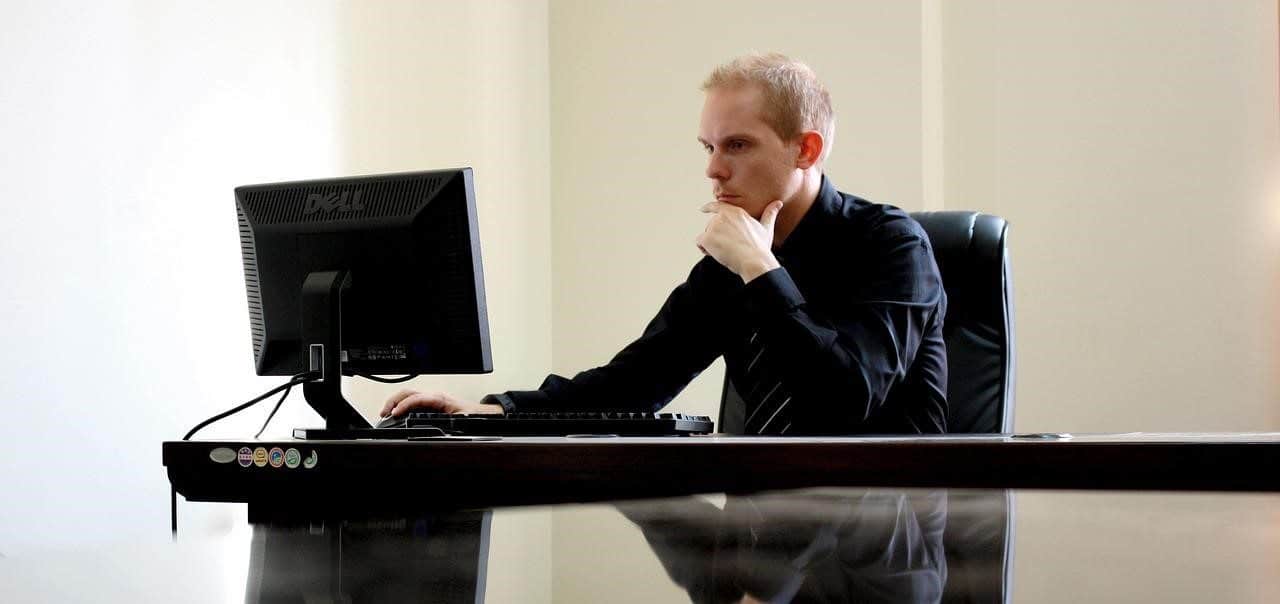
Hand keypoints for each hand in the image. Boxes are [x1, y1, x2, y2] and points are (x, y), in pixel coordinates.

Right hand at [379, 389, 503, 416]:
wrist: (478, 413)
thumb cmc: (470, 415)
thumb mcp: (460, 420)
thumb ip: (450, 424)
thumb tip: (441, 428)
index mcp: (440, 399)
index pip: (417, 398)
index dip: (404, 405)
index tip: (395, 413)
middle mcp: (433, 396)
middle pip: (409, 392)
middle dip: (394, 401)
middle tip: (384, 413)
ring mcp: (430, 398)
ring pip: (408, 395)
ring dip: (395, 402)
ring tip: (386, 413)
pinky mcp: (429, 403)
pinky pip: (412, 400)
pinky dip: (401, 405)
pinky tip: (396, 413)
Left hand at [696, 200, 782, 281]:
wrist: (754, 261)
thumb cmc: (761, 247)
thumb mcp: (766, 228)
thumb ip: (769, 214)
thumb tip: (778, 203)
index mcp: (736, 211)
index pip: (718, 206)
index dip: (709, 207)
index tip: (702, 209)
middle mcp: (723, 216)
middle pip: (711, 225)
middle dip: (716, 237)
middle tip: (730, 248)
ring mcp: (714, 226)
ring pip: (706, 235)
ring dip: (711, 244)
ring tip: (726, 251)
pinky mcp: (707, 237)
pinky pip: (699, 243)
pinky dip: (704, 250)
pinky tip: (716, 254)